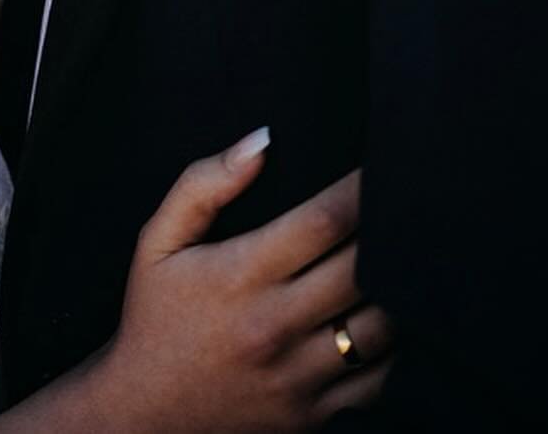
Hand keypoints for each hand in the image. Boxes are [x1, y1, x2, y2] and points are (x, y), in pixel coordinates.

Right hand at [87, 134, 392, 432]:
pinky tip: (388, 317)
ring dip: (397, 289)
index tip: (379, 167)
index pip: (322, 221)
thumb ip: (203, 184)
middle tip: (402, 205)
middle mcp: (274, 326)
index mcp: (241, 275)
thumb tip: (261, 141)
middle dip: (389, 232)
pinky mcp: (313, 415)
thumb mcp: (159, 242)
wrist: (144, 413)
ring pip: (381, 326)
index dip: (360, 190)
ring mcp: (298, 376)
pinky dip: (394, 347)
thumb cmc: (156, 315)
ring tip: (402, 259)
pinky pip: (379, 379)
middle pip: (362, 270)